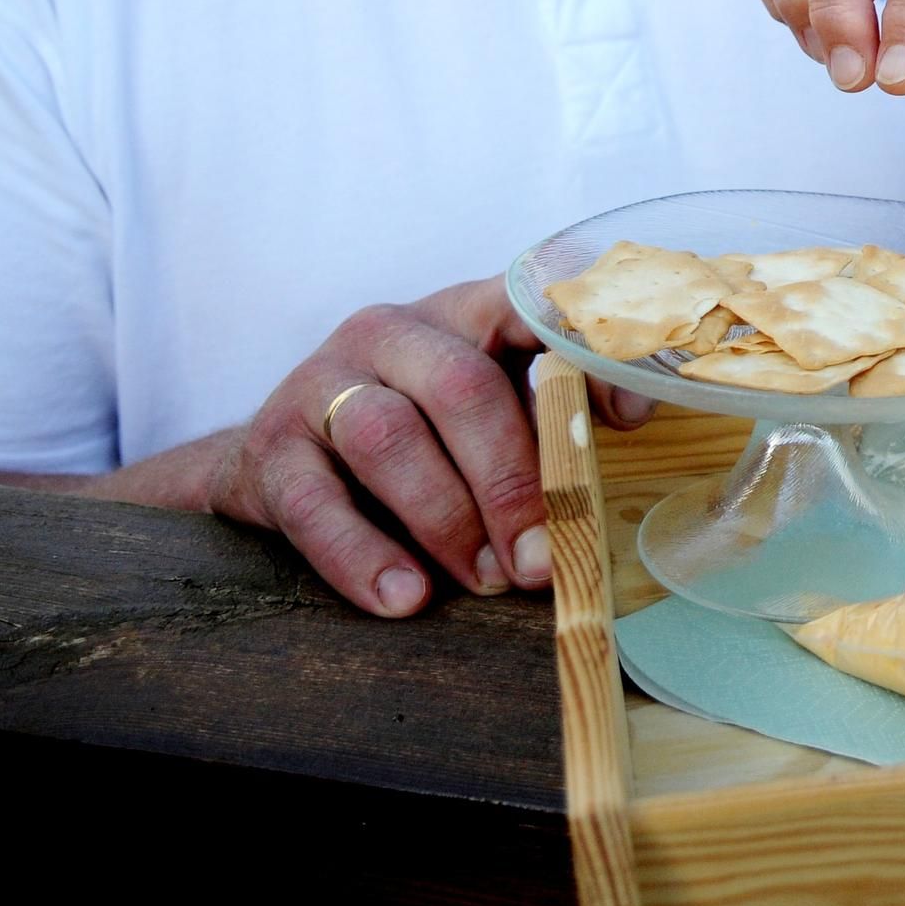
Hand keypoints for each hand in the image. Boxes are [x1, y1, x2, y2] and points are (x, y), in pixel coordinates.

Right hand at [207, 277, 652, 616]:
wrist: (274, 459)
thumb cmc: (414, 433)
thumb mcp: (481, 407)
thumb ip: (548, 410)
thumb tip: (635, 416)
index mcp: (458, 314)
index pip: (523, 307)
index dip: (581, 357)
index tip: (631, 420)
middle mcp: (388, 334)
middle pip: (459, 387)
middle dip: (511, 478)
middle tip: (542, 557)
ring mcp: (320, 385)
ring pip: (388, 438)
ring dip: (447, 519)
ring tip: (485, 581)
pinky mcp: (269, 451)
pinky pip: (315, 505)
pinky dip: (363, 557)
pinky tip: (405, 597)